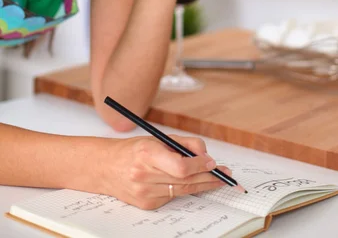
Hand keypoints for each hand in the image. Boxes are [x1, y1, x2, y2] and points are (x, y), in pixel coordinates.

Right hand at [101, 134, 231, 209]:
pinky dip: (183, 189)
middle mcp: (144, 176)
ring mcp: (145, 193)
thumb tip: (206, 155)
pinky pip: (172, 197)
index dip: (200, 166)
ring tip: (217, 180)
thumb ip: (184, 143)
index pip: (181, 166)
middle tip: (225, 175)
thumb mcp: (158, 138)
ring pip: (182, 191)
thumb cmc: (134, 150)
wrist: (106, 167)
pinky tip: (190, 183)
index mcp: (148, 154)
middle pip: (185, 181)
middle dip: (209, 178)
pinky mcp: (147, 204)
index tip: (213, 162)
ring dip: (202, 185)